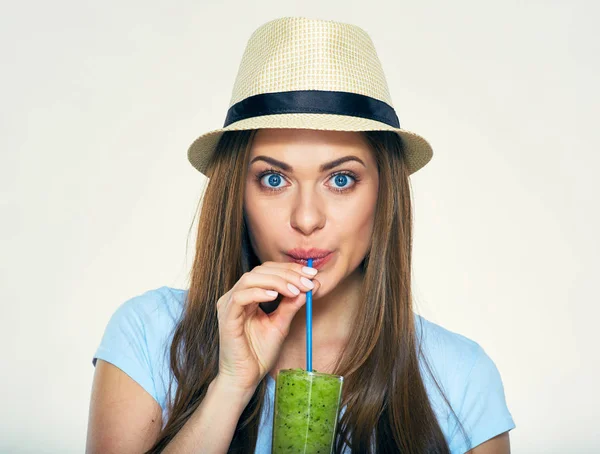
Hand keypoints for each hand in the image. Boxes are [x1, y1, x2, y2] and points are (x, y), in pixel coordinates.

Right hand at [215, 261, 320, 395]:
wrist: (245, 377)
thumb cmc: (259, 352)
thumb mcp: (281, 324)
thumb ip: (291, 305)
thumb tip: (311, 287)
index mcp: (248, 295)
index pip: (268, 271)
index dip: (290, 270)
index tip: (312, 275)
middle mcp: (236, 296)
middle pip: (260, 271)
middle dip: (287, 273)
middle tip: (307, 281)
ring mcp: (229, 305)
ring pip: (251, 279)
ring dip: (276, 281)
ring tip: (295, 289)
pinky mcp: (226, 317)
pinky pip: (240, 297)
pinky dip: (259, 292)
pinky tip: (275, 296)